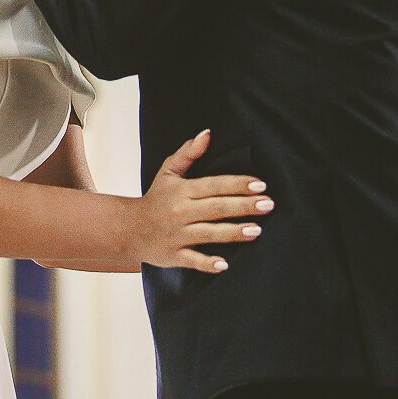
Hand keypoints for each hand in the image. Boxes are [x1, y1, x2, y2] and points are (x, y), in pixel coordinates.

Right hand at [131, 130, 273, 273]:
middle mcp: (180, 211)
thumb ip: (188, 153)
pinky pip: (193, 260)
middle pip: (216, 208)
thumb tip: (207, 134)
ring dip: (234, 232)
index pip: (214, 185)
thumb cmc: (155, 198)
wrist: (128, 228)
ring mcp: (177, 235)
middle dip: (244, 206)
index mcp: (182, 190)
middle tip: (268, 204)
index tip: (260, 184)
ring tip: (257, 230)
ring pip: (209, 233)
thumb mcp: (168, 172)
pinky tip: (225, 264)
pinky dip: (208, 263)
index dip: (237, 184)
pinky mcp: (174, 256)